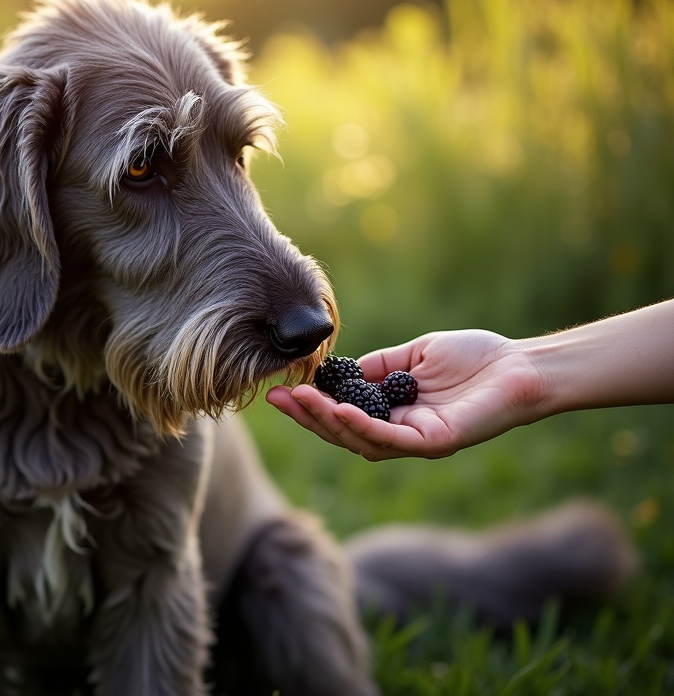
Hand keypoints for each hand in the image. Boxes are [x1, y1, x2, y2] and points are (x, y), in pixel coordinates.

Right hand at [266, 330, 544, 460]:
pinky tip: (337, 409)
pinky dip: (360, 425)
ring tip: (299, 401)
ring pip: (359, 439)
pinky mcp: (435, 442)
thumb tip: (338, 371)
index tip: (281, 390)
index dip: (311, 407)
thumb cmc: (475, 358)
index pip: (343, 416)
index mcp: (394, 414)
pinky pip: (390, 438)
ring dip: (325, 421)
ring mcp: (417, 442)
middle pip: (342, 433)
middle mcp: (402, 433)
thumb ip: (377, 367)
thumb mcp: (412, 355)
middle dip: (307, 418)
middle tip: (276, 400)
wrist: (521, 365)